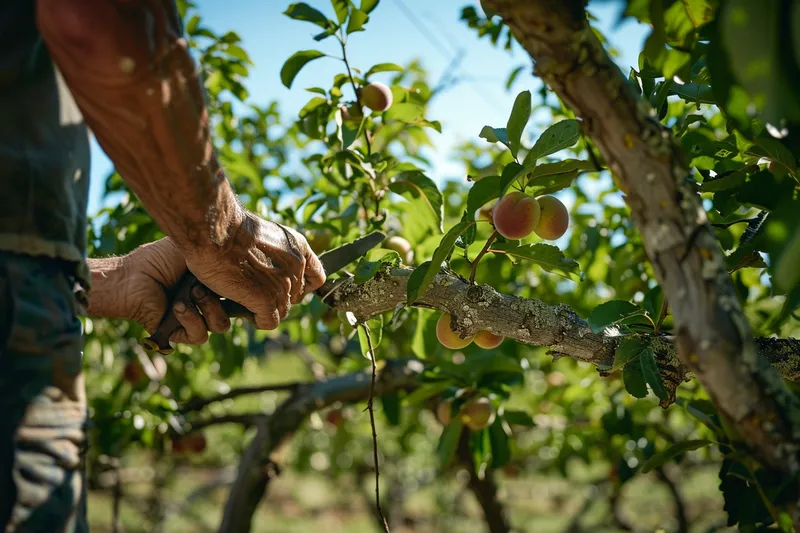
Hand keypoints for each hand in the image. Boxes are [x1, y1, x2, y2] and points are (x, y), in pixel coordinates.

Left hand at [88, 238, 231, 344]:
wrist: (131, 276)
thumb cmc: (158, 259)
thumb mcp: (194, 250)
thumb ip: (217, 252)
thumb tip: (243, 252)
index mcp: (213, 284)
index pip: (239, 294)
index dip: (244, 290)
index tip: (246, 279)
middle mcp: (207, 303)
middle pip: (237, 311)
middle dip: (229, 296)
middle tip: (212, 281)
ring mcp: (195, 319)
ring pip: (221, 325)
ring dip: (209, 308)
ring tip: (191, 293)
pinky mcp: (181, 334)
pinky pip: (200, 336)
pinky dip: (191, 319)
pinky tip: (178, 306)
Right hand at [183, 211, 326, 329]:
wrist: (217, 231)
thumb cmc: (231, 230)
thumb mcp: (266, 234)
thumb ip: (277, 253)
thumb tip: (272, 270)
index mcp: (299, 248)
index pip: (316, 278)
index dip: (302, 287)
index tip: (285, 287)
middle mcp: (297, 267)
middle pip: (294, 298)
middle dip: (275, 296)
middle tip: (252, 288)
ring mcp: (284, 285)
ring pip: (281, 311)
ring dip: (263, 308)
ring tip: (243, 296)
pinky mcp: (268, 300)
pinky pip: (269, 321)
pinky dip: (256, 319)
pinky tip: (242, 307)